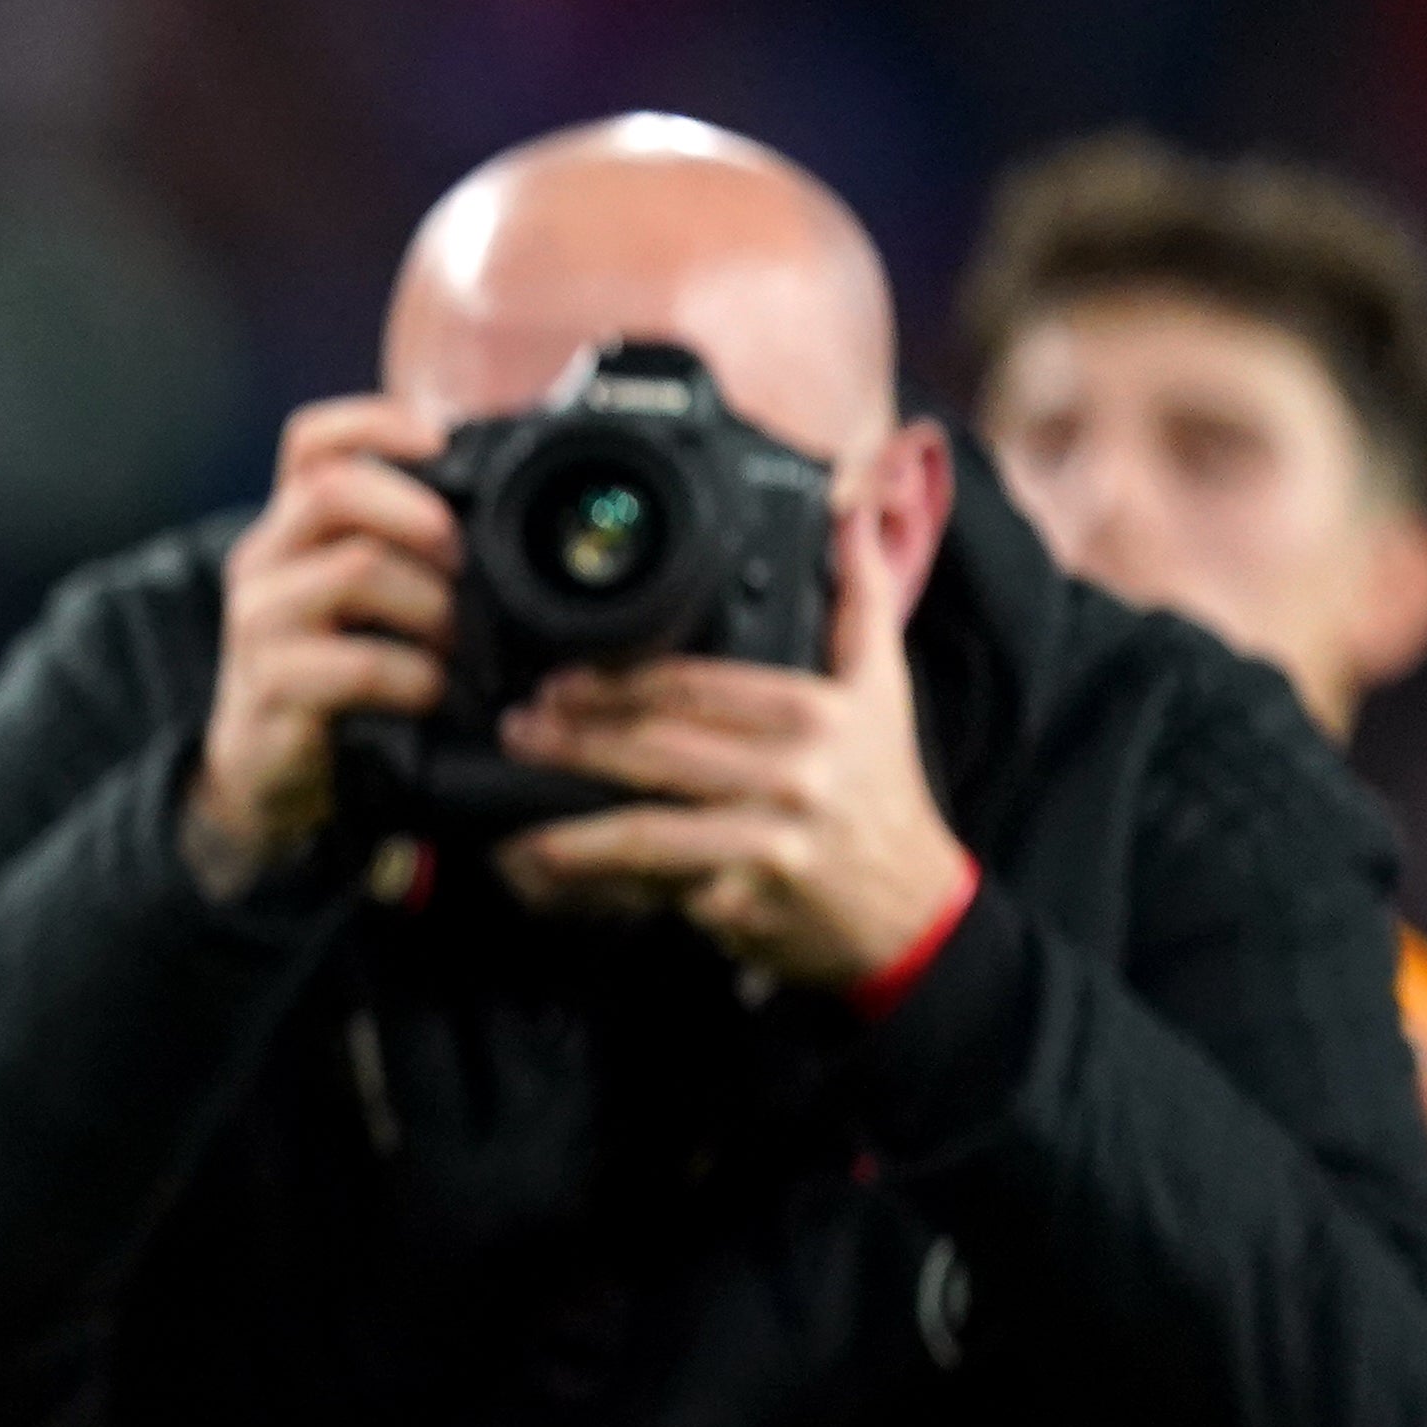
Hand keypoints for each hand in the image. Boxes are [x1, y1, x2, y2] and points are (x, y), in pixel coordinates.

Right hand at [182, 395, 460, 897]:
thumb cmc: (331, 681)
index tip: (443, 441)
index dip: (376, 423)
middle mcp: (264, 563)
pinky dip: (416, 676)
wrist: (262, 775)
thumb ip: (404, 553)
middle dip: (418, 514)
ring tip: (455, 641)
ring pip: (354, 569)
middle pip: (330, 490)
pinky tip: (430, 693)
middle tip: (461, 558)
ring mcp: (259, 625)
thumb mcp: (359, 605)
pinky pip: (362, 663)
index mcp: (290, 530)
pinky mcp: (270, 689)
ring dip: (429, 603)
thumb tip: (502, 504)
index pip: (311, 441)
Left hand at [492, 484, 973, 984]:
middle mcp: (795, 778)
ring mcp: (768, 847)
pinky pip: (653, 890)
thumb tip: (849, 516)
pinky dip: (596, 884)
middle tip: (518, 728)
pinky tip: (548, 872)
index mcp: (817, 715)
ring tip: (512, 808)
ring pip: (646, 829)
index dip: (617, 684)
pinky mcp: (746, 906)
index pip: (694, 688)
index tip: (560, 682)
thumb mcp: (885, 689)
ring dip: (569, 822)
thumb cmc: (883, 792)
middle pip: (658, 750)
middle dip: (574, 739)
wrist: (913, 911)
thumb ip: (863, 599)